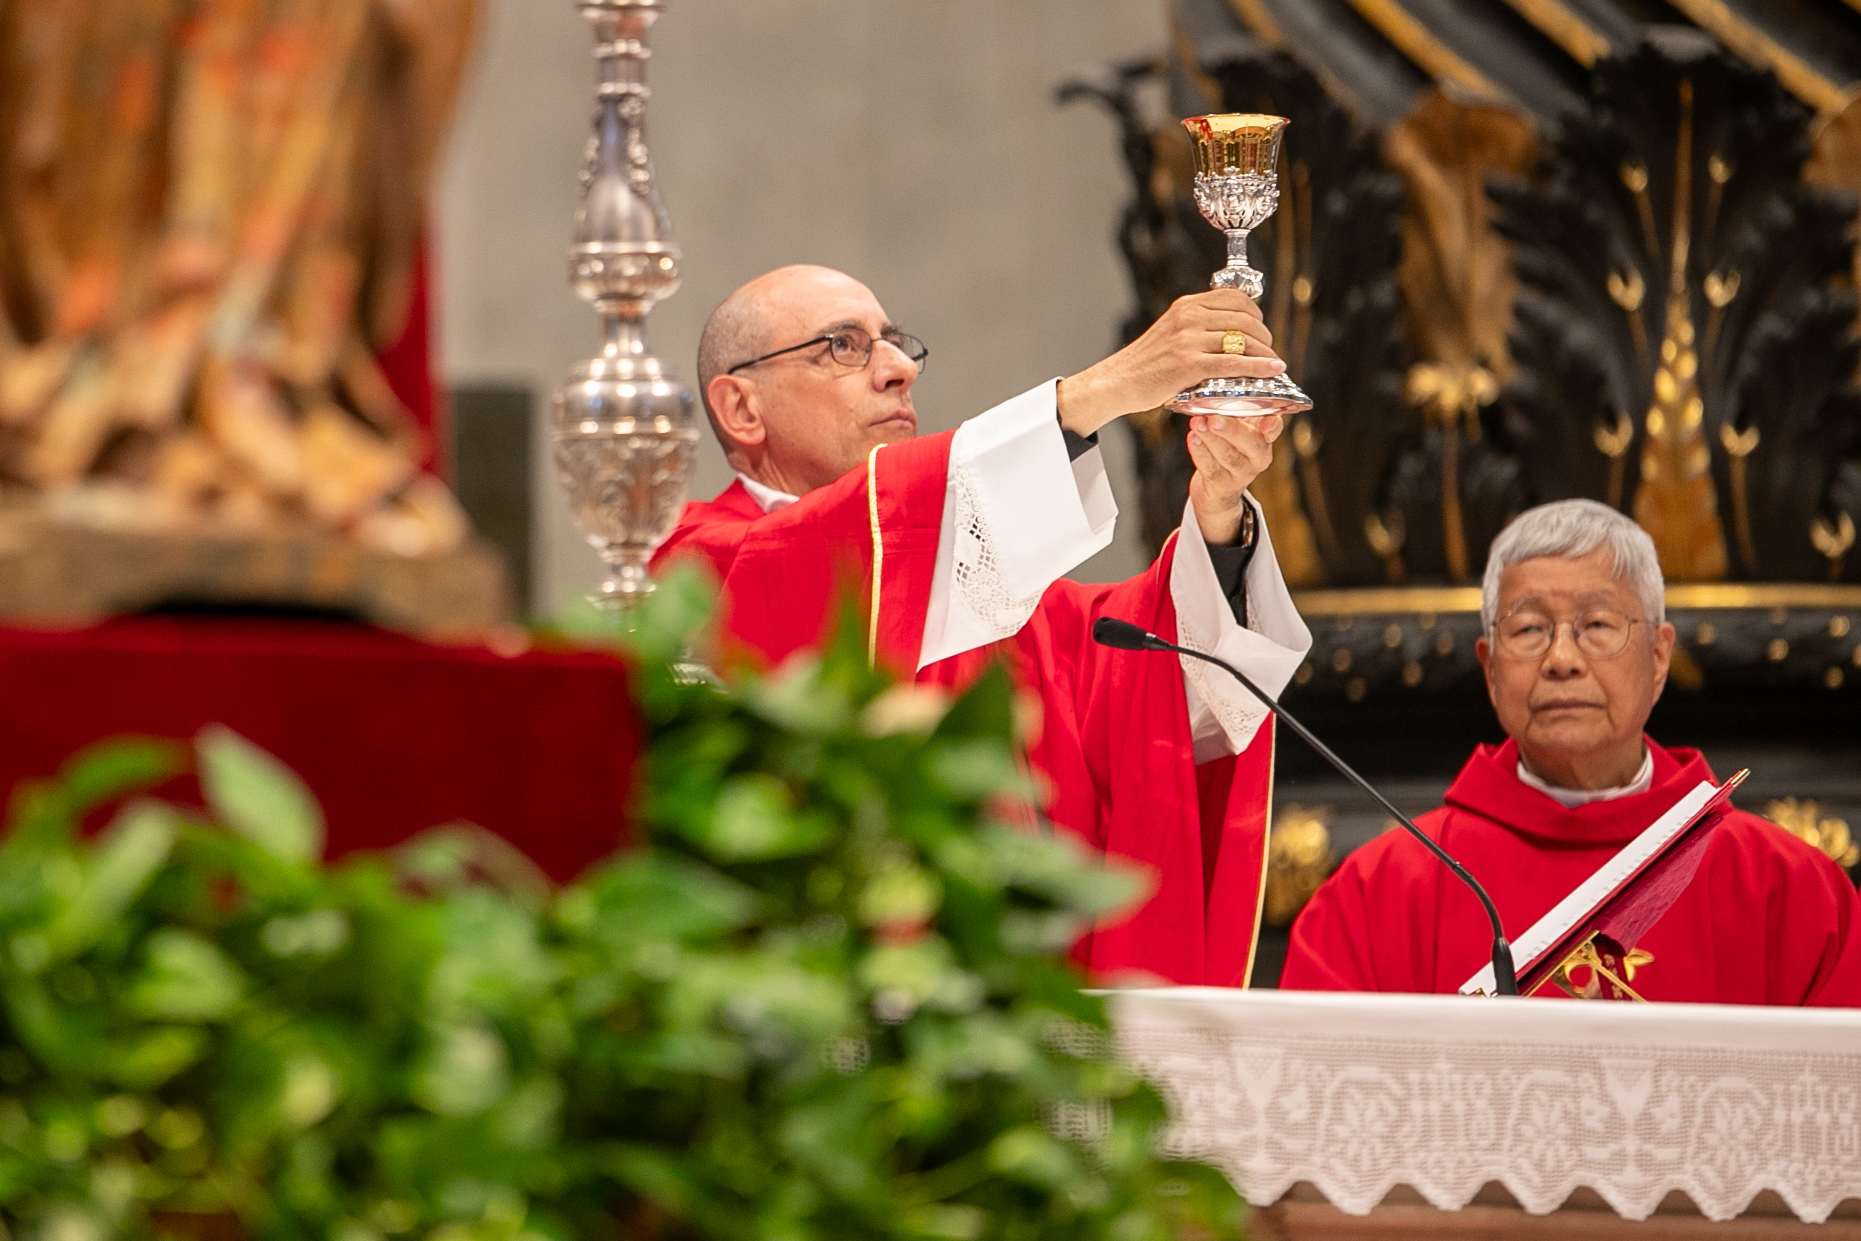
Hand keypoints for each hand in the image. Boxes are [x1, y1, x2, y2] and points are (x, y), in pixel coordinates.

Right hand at [1058, 290, 1284, 436]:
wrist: (1118, 382)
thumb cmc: (1144, 364)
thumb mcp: (1170, 332)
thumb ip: (1196, 326)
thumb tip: (1229, 332)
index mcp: (1186, 305)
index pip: (1234, 297)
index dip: (1255, 312)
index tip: (1260, 327)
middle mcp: (1189, 317)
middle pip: (1244, 318)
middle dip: (1264, 335)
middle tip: (1268, 350)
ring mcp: (1189, 339)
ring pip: (1243, 340)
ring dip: (1265, 352)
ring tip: (1273, 363)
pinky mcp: (1189, 364)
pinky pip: (1235, 363)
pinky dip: (1259, 366)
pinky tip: (1273, 370)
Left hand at [1187, 413, 1283, 544]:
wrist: (1218, 487)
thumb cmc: (1229, 448)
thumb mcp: (1240, 428)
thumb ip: (1238, 411)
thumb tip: (1222, 388)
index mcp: (1265, 439)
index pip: (1274, 429)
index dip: (1272, 425)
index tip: (1265, 423)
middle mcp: (1258, 457)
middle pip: (1250, 443)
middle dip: (1231, 429)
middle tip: (1213, 418)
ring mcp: (1242, 474)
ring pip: (1228, 456)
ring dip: (1210, 438)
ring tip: (1197, 423)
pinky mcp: (1222, 485)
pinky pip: (1210, 468)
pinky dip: (1200, 452)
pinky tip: (1192, 438)